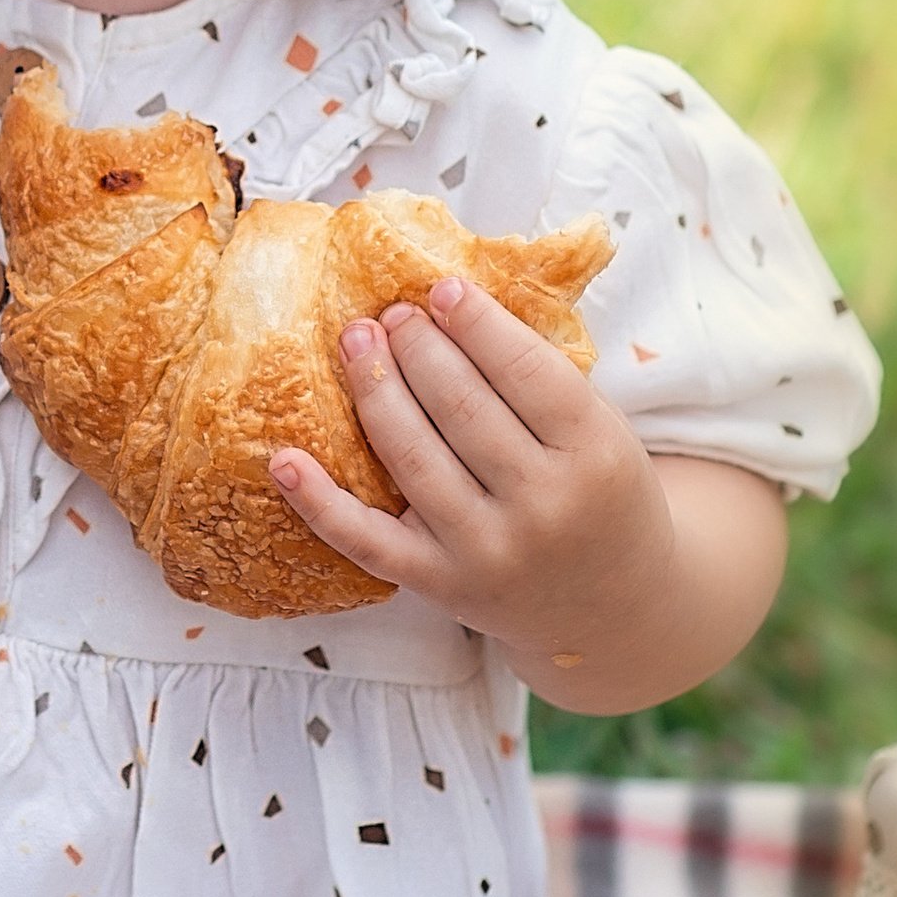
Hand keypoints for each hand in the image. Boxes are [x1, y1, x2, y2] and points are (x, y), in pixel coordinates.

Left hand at [267, 275, 769, 709]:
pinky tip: (284, 460)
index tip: (439, 290)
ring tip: (356, 341)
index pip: (526, 371)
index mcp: (597, 454)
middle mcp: (545, 505)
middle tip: (391, 314)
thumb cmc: (598, 495)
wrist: (612, 606)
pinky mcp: (441, 585)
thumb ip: (541, 380)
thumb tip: (450, 303)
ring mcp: (489, 551)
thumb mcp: (601, 433)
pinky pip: (367, 540)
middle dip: (416, 348)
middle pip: (461, 406)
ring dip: (374, 389)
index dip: (476, 324)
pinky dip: (318, 502)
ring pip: (412, 456)